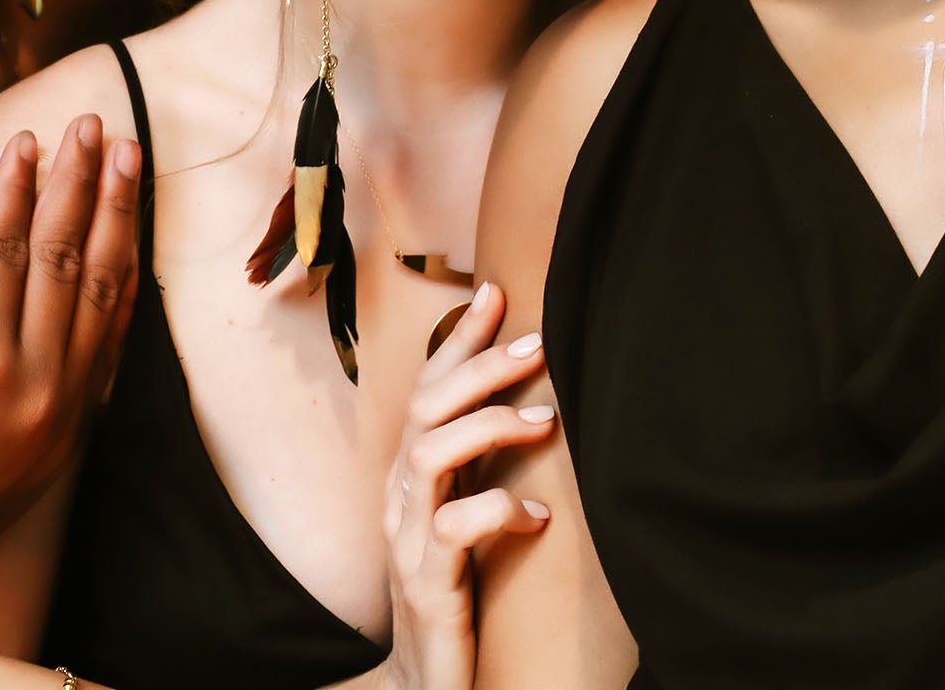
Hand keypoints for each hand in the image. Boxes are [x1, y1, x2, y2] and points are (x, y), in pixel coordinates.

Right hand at [0, 117, 140, 594]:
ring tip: (128, 162)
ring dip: (118, 221)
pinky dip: (123, 286)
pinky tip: (127, 240)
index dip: (21, 187)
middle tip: (96, 127)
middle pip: (67, 259)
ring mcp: (66, 407)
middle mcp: (34, 383)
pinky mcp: (79, 424)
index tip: (30, 137)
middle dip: (83, 185)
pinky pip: (113, 341)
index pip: (9, 249)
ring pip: (104, 294)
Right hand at [377, 282, 556, 689]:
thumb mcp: (466, 517)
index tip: (497, 293)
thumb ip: (480, 466)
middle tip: (536, 345)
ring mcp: (408, 540)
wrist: (427, 683)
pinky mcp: (428, 584)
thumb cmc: (456, 592)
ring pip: (430, 455)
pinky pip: (455, 530)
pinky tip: (537, 515)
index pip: (427, 390)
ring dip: (489, 427)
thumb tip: (528, 402)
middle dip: (479, 367)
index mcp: (410, 477)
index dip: (458, 340)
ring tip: (544, 421)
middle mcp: (400, 498)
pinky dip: (500, 511)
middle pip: (424, 408)